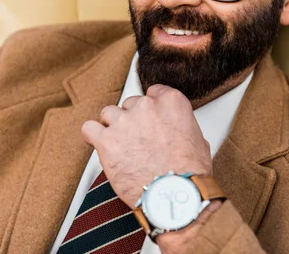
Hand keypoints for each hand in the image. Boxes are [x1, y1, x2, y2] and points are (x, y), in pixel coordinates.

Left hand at [81, 84, 212, 207]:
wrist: (173, 196)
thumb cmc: (188, 174)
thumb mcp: (199, 142)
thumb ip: (183, 127)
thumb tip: (179, 132)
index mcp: (171, 103)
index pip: (153, 93)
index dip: (150, 109)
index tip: (149, 120)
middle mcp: (146, 107)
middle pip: (131, 104)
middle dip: (133, 121)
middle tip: (138, 140)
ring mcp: (124, 122)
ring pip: (109, 113)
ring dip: (112, 126)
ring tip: (119, 144)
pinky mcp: (106, 140)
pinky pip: (89, 128)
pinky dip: (92, 135)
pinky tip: (99, 144)